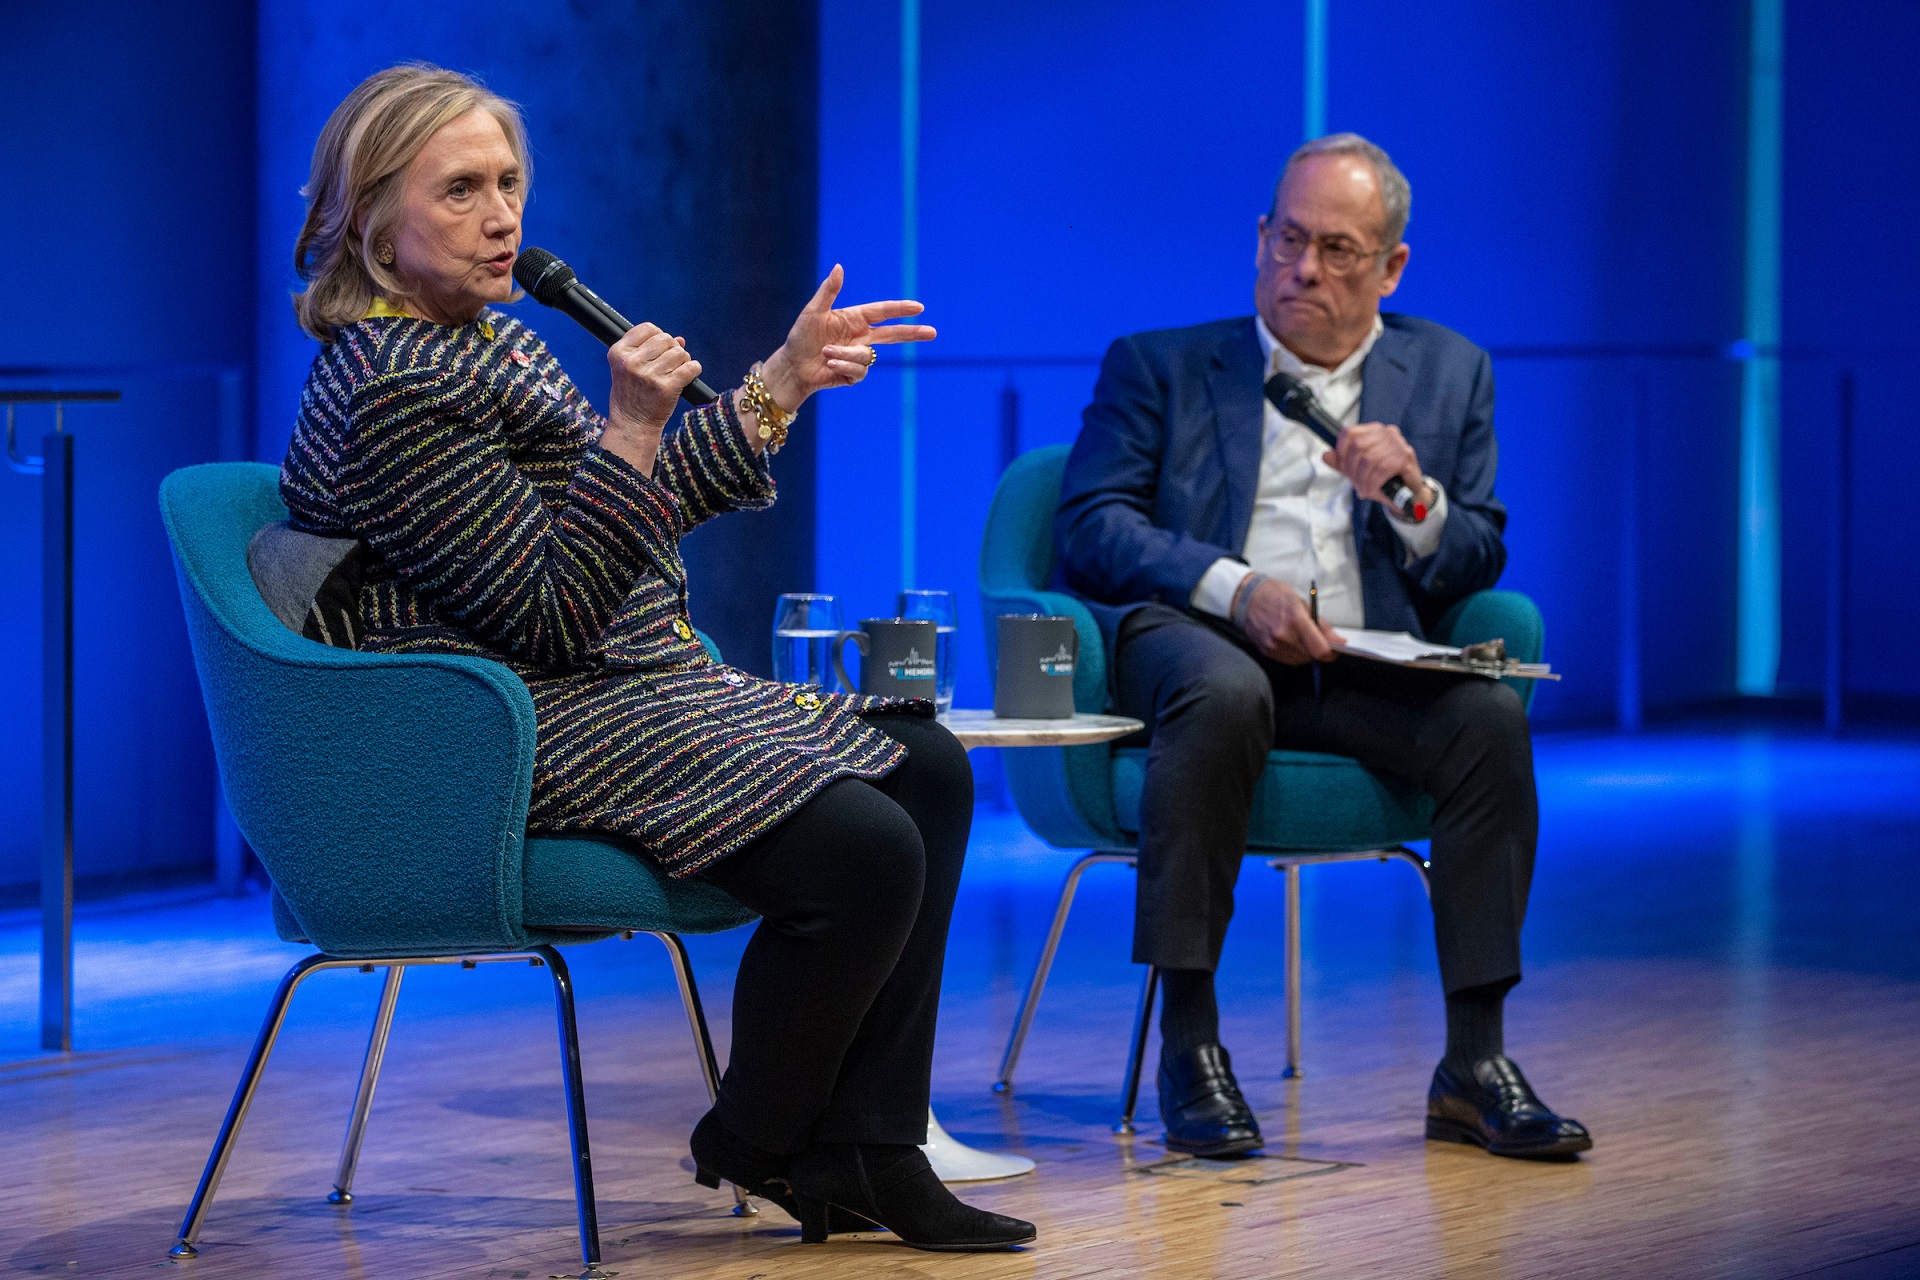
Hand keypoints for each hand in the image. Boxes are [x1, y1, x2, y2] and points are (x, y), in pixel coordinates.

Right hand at [604, 322, 704, 473]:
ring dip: (683, 360)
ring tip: (676, 372)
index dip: (658, 335)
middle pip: (665, 339)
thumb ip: (648, 350)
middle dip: (672, 349)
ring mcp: (649, 375)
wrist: (632, 425)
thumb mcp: (628, 369)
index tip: (659, 349)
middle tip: (669, 364)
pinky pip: (690, 368)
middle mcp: (632, 362)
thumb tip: (680, 339)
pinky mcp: (666, 388)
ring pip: (679, 353)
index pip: (647, 328)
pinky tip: (689, 375)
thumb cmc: (631, 395)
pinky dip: (694, 369)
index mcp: (619, 353)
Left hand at [758, 264, 936, 409]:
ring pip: (866, 355)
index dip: (900, 309)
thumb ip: (829, 291)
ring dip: (845, 354)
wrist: (792, 367)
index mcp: (854, 319)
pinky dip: (844, 366)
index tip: (919, 307)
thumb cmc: (800, 337)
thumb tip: (839, 267)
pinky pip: (859, 371)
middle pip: (893, 334)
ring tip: (825, 353)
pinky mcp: (854, 374)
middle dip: (912, 333)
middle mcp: (860, 337)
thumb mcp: (813, 312)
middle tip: (932, 332)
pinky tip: (829, 365)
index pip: (882, 312)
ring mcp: (858, 356)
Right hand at [1241, 577, 1342, 664]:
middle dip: (1318, 650)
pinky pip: (1289, 660)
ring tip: (1299, 636)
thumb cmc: (1276, 596)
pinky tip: (1290, 640)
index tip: (1334, 648)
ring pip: (1301, 660)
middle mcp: (1283, 636)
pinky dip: (1294, 653)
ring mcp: (1273, 646)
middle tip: (1314, 637)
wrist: (1247, 599)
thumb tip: (1339, 642)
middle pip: (1312, 656)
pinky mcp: (1267, 652)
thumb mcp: (1303, 603)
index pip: (1320, 650)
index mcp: (1296, 620)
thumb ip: (1322, 626)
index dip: (1331, 652)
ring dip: (1306, 652)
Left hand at [1324, 421, 1431, 513]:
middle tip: (1356, 485)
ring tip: (1364, 490)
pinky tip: (1373, 490)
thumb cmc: (1384, 480)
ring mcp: (1398, 444)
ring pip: (1368, 459)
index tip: (1343, 468)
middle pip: (1357, 447)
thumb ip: (1342, 463)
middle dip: (1352, 470)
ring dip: (1363, 480)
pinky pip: (1381, 469)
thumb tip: (1326, 455)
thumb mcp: (1359, 472)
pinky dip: (1373, 483)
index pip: (1349, 433)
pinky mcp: (1406, 457)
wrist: (1409, 495)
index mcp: (1375, 431)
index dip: (1341, 451)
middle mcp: (1388, 433)